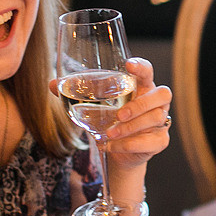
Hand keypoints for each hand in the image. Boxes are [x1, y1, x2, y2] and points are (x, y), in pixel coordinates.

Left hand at [49, 57, 171, 172]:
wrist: (118, 151)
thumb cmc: (108, 120)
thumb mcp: (92, 106)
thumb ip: (76, 93)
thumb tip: (52, 84)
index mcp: (141, 86)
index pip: (147, 71)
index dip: (141, 67)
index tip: (128, 65)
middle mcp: (156, 102)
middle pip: (162, 94)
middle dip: (140, 105)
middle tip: (119, 114)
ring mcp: (161, 121)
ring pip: (155, 119)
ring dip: (130, 128)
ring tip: (109, 133)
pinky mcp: (160, 141)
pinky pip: (151, 141)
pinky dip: (129, 144)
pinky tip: (111, 146)